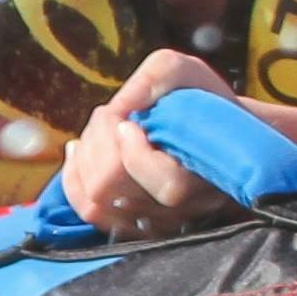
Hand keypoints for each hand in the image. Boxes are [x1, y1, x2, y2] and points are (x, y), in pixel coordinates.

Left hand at [59, 52, 234, 239]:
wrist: (221, 130)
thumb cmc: (201, 100)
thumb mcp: (184, 72)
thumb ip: (156, 78)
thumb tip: (119, 109)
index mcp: (209, 174)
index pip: (165, 184)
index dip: (133, 150)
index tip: (130, 121)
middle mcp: (187, 208)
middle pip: (114, 190)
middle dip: (98, 144)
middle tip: (110, 117)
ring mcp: (158, 221)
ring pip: (97, 204)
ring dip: (84, 161)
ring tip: (95, 133)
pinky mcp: (136, 224)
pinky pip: (92, 214)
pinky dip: (75, 181)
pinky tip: (79, 154)